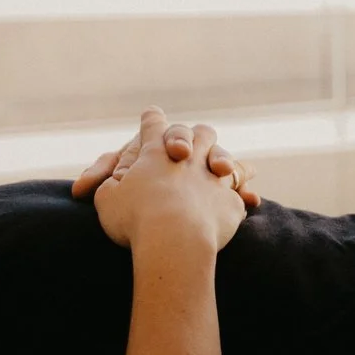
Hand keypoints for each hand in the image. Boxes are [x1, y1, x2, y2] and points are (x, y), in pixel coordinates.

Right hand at [74, 111, 258, 207]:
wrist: (174, 239)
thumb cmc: (135, 217)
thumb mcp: (108, 199)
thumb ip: (109, 185)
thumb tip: (109, 185)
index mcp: (155, 150)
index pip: (152, 124)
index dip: (151, 120)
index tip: (152, 115)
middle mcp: (188, 156)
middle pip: (197, 133)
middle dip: (194, 136)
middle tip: (191, 148)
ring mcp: (213, 176)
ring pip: (224, 158)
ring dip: (225, 161)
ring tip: (226, 169)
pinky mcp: (230, 202)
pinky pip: (239, 194)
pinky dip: (241, 196)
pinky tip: (247, 200)